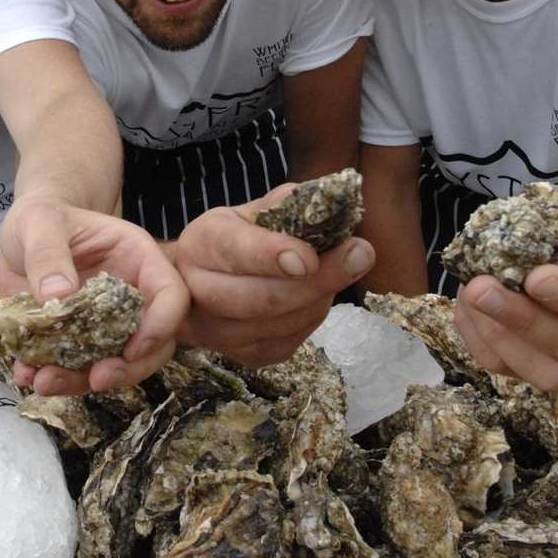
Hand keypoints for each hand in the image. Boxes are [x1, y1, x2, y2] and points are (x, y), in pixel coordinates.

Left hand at [0, 195, 187, 395]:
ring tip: (44, 382)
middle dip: (128, 369)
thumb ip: (48, 254)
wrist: (21, 236)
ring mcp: (106, 322)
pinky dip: (54, 377)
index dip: (161, 325)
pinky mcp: (79, 340)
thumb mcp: (39, 222)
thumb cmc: (42, 218)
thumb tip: (59, 297)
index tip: (130, 349)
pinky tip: (26, 374)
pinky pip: (77, 368)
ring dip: (83, 381)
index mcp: (137, 259)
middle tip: (97, 380)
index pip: (171, 294)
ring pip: (115, 363)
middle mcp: (130, 295)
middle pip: (153, 343)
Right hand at [172, 184, 375, 367]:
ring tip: (339, 270)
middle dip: (314, 282)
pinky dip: (311, 318)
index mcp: (200, 243)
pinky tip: (316, 297)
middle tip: (360, 256)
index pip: (235, 250)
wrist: (204, 282)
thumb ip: (288, 205)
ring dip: (318, 299)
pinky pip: (287, 343)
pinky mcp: (242, 356)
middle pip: (258, 298)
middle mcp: (197, 290)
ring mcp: (216, 331)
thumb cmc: (238, 239)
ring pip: (278, 325)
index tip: (310, 258)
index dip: (271, 255)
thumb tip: (332, 201)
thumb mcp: (253, 211)